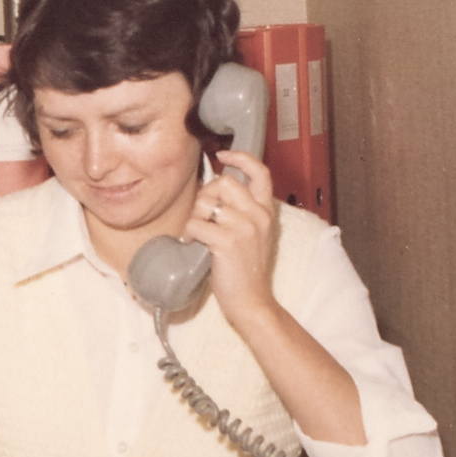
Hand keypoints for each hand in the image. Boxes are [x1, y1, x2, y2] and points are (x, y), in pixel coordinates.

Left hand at [181, 150, 281, 324]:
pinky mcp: (227, 242)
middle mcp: (258, 215)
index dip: (241, 158)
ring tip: (198, 234)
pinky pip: (196, 224)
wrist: (252, 301)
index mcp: (266, 211)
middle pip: (223, 182)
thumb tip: (213, 192)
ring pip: (206, 202)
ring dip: (195, 217)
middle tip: (202, 216)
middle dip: (205, 195)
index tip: (223, 155)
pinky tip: (194, 244)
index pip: (260, 172)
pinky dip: (189, 233)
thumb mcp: (253, 235)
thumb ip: (242, 212)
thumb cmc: (247, 270)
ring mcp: (244, 228)